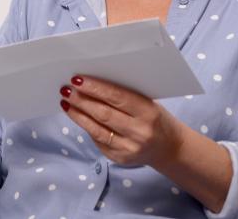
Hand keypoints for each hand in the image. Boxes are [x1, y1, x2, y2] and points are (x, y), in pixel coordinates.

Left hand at [60, 75, 184, 167]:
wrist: (170, 148)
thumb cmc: (156, 118)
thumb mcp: (148, 102)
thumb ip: (124, 96)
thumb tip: (92, 84)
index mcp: (148, 112)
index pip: (117, 97)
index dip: (95, 88)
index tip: (78, 79)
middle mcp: (139, 132)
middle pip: (103, 113)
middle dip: (82, 100)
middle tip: (67, 89)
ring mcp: (129, 148)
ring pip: (96, 129)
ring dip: (78, 114)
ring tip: (66, 102)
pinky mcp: (119, 159)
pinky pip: (98, 140)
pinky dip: (85, 126)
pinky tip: (77, 116)